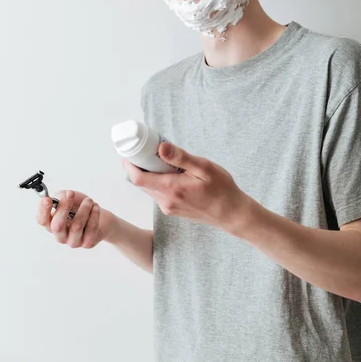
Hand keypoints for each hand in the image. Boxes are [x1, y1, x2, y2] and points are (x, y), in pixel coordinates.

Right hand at [36, 190, 114, 248]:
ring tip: (89, 200)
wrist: (102, 220)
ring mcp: (73, 241)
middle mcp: (60, 235)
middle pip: (57, 226)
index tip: (47, 199)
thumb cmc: (81, 209)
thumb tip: (61, 196)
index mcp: (52, 224)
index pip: (42, 220)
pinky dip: (94, 215)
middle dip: (63, 207)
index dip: (43, 210)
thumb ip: (62, 196)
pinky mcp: (87, 243)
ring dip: (83, 209)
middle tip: (70, 194)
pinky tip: (95, 206)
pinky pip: (90, 229)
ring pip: (76, 226)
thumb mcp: (70, 198)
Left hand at [122, 142, 252, 233]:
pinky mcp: (173, 210)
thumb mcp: (204, 168)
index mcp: (172, 189)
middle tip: (145, 150)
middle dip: (139, 166)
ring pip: (150, 189)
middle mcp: (166, 201)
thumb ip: (180, 158)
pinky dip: (159, 182)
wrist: (231, 214)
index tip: (128, 152)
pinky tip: (172, 173)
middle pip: (142, 183)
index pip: (138, 179)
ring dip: (149, 174)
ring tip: (161, 160)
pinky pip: (158, 194)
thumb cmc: (221, 189)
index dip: (129, 165)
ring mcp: (169, 207)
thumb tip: (160, 147)